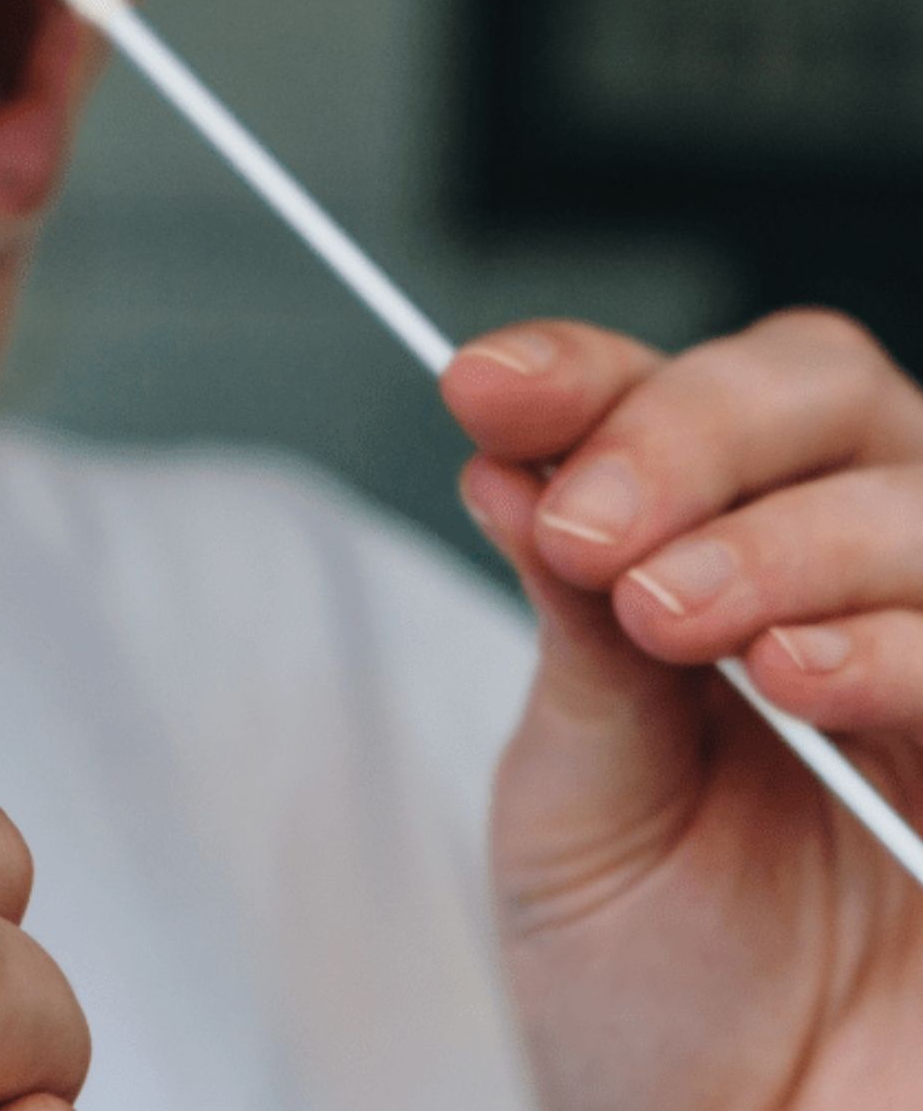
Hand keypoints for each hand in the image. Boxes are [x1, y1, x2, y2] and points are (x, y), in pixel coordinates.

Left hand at [442, 310, 922, 1110]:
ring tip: (673, 616)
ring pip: (916, 500)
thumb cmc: (649, 992)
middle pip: (824, 393)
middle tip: (589, 529)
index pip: (684, 399)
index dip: (590, 372)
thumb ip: (573, 627)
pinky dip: (900, 639)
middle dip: (687, 435)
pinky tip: (802, 676)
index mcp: (730, 570)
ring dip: (780, 538)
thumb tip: (503, 459)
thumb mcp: (578, 786)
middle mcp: (855, 589)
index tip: (485, 388)